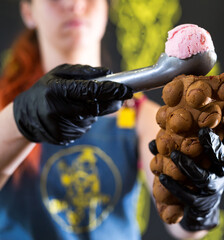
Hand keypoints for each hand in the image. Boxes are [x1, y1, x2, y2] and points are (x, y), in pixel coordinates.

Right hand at [13, 64, 132, 144]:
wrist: (24, 116)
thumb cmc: (46, 90)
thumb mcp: (60, 74)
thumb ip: (84, 72)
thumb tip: (109, 73)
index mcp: (57, 89)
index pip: (90, 90)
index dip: (111, 90)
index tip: (127, 89)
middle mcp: (58, 108)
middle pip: (96, 107)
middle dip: (112, 102)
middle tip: (123, 97)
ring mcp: (60, 125)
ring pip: (92, 118)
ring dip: (96, 111)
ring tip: (82, 104)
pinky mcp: (63, 137)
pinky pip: (84, 127)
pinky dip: (86, 120)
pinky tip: (74, 115)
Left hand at [151, 112, 223, 230]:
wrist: (201, 211)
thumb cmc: (198, 176)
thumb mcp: (198, 158)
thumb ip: (183, 144)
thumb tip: (158, 136)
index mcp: (223, 159)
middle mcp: (222, 173)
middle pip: (222, 158)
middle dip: (214, 145)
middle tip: (203, 132)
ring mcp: (212, 189)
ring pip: (203, 177)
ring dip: (188, 165)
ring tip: (175, 155)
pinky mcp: (199, 203)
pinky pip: (186, 195)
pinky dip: (174, 186)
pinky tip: (162, 177)